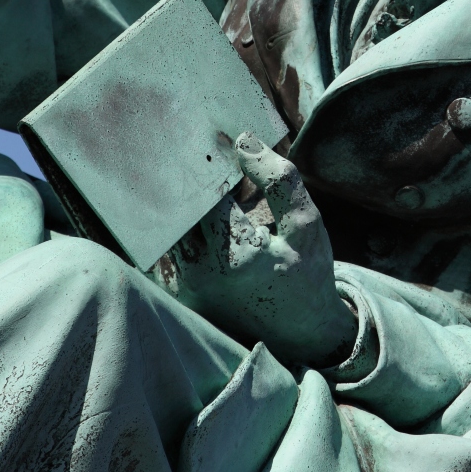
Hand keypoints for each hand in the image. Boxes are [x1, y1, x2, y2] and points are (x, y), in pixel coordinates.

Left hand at [156, 135, 357, 368]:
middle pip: (174, 205)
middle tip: (183, 142)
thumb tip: (243, 140)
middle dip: (182, 174)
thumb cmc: (306, 275)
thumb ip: (280, 181)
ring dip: (174, 198)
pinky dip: (170, 223)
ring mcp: (183, 285)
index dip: (206, 158)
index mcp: (234, 254)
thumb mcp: (307, 225)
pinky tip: (184, 205)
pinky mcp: (176, 292)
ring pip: (164, 225)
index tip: (212, 136)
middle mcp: (200, 272)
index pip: (203, 189)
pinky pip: (163, 246)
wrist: (299, 335)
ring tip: (184, 172)